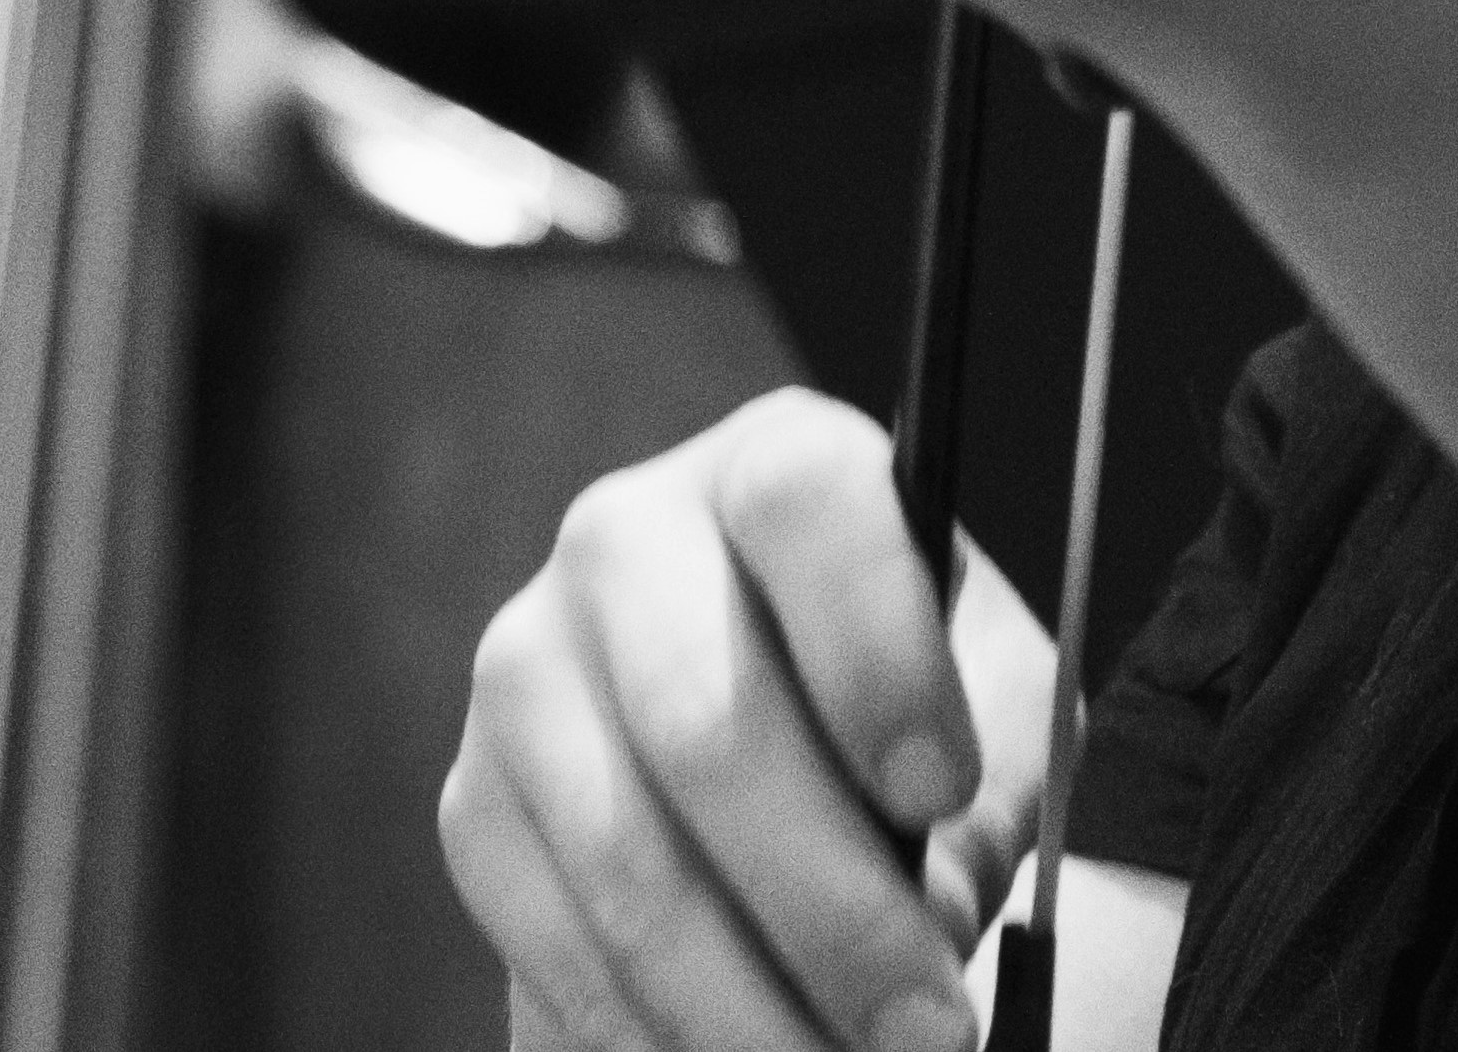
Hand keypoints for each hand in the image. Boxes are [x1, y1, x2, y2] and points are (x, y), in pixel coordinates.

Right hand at [440, 384, 1041, 1051]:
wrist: (780, 742)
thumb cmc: (910, 710)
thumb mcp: (985, 710)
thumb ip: (982, 797)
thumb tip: (930, 927)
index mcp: (773, 463)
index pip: (809, 502)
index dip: (876, 648)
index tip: (945, 792)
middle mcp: (625, 538)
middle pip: (706, 721)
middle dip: (831, 907)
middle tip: (928, 1026)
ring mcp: (526, 669)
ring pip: (631, 865)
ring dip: (751, 1008)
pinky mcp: (473, 806)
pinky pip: (561, 948)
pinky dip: (664, 1038)